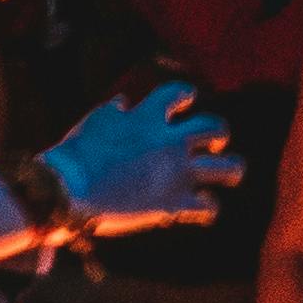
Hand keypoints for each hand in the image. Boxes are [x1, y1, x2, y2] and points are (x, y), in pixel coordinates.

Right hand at [50, 85, 242, 234]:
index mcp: (148, 117)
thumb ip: (115, 111)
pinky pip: (208, 206)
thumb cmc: (76, 154)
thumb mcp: (95, 121)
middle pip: (214, 128)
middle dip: (218, 133)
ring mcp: (177, 173)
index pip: (178, 93)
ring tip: (230, 174)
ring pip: (228, 168)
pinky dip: (208, 207)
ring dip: (231, 169)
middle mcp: (171, 142)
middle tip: (215, 142)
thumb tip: (124, 102)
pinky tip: (204, 209)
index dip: (185, 95)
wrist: (71, 190)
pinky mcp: (175, 203)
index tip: (186, 99)